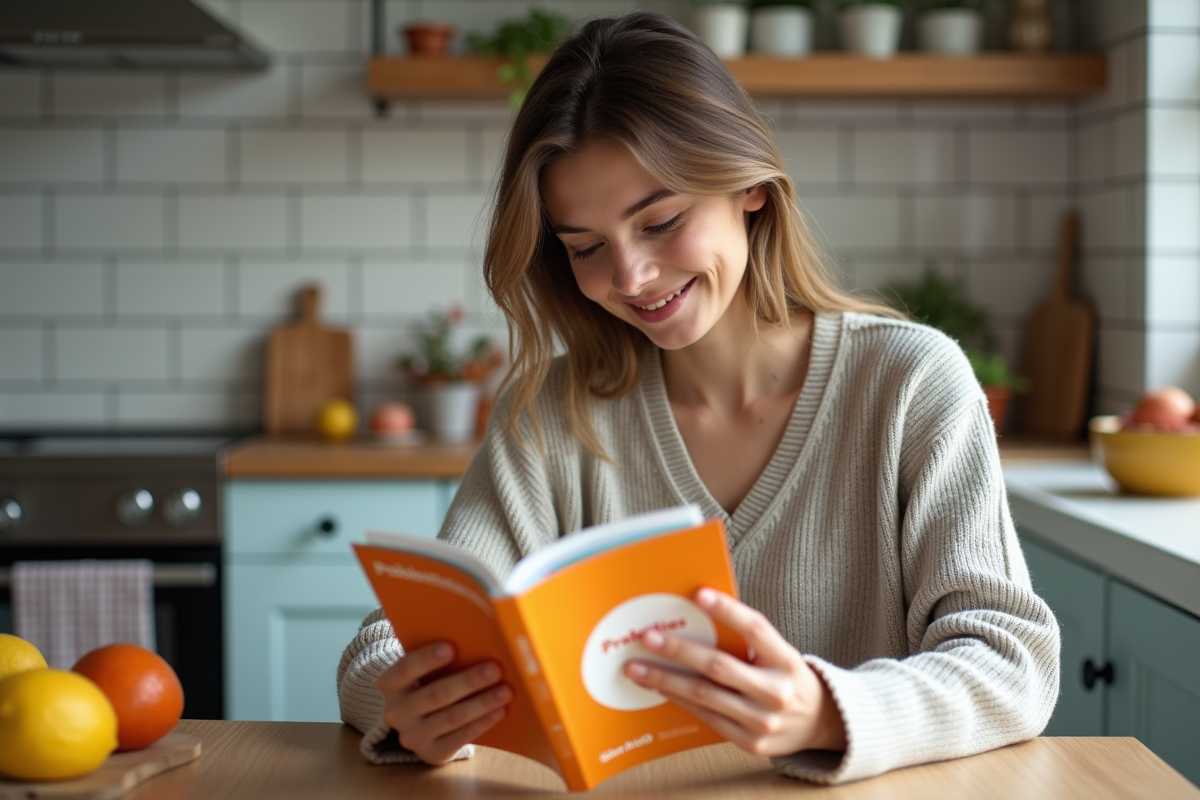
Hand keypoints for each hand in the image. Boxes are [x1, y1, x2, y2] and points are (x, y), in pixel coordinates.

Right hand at [374, 641, 511, 764]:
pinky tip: (500, 711)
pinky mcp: (431, 754)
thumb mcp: (423, 670)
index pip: (406, 669)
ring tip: (506, 690)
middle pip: (436, 695)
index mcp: (389, 684)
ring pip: (451, 718)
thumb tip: (477, 641)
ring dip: (482, 703)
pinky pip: (460, 738)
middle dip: (468, 681)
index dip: (427, 659)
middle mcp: (396, 713)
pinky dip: (482, 723)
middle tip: (495, 669)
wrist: (418, 720)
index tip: (451, 647)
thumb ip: (440, 657)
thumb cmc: (428, 681)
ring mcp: (412, 737)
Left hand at [623, 588, 845, 756]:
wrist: (818, 724)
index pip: (755, 629)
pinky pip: (706, 717)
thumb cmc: (786, 677)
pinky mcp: (750, 742)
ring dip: (666, 680)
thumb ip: (747, 639)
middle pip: (719, 666)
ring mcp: (763, 720)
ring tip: (637, 668)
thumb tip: (697, 612)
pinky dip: (679, 700)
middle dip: (678, 651)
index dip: (727, 610)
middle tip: (647, 637)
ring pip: (705, 695)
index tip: (699, 594)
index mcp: (786, 660)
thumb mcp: (778, 654)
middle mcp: (776, 691)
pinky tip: (659, 688)